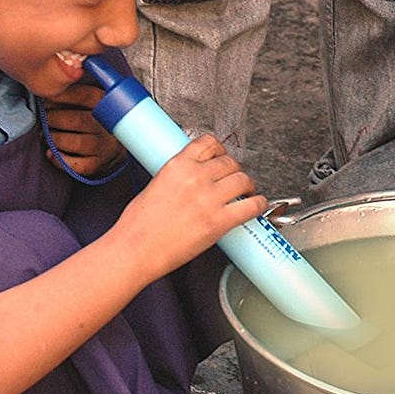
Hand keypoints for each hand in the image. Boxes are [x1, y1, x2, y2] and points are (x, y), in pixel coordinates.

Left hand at [42, 83, 123, 175]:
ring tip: (46, 133)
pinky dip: (57, 158)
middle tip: (44, 118)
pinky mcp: (96, 165)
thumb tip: (55, 77)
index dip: (60, 96)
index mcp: (107, 105)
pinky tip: (51, 151)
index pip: (83, 95)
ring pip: (71, 142)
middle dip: (52, 118)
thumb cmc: (98, 119)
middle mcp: (107, 126)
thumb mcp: (97, 98)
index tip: (46, 99)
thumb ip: (80, 86)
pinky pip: (72, 164)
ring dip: (53, 137)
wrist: (116, 148)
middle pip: (74, 119)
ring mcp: (103, 147)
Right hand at [114, 135, 266, 278]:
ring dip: (248, 184)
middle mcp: (196, 177)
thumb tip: (188, 179)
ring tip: (248, 191)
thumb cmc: (137, 225)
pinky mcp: (218, 221)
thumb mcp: (154, 186)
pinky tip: (258, 204)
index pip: (208, 143)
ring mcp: (209, 199)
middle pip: (229, 162)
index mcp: (177, 165)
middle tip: (235, 177)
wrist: (135, 250)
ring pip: (243, 180)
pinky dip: (259, 204)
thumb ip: (176, 178)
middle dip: (234, 169)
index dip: (220, 149)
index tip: (222, 155)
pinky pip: (250, 206)